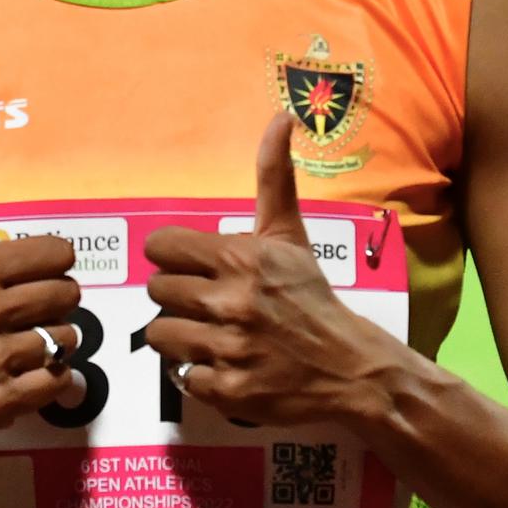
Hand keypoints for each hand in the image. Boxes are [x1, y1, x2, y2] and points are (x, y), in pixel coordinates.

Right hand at [0, 123, 83, 446]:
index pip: (59, 254)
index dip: (54, 266)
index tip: (36, 276)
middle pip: (68, 296)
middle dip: (57, 303)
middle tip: (35, 310)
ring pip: (67, 339)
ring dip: (55, 341)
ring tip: (30, 341)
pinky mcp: (1, 400)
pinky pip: (58, 381)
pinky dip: (53, 378)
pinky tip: (29, 371)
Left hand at [145, 114, 398, 432]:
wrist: (351, 365)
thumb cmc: (311, 295)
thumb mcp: (290, 234)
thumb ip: (274, 177)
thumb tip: (281, 117)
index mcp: (241, 257)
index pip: (161, 248)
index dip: (172, 258)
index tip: (192, 267)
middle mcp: (232, 300)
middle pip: (156, 291)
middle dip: (178, 297)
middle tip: (207, 303)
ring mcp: (229, 347)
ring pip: (160, 335)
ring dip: (182, 336)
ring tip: (212, 334)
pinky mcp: (228, 390)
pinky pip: (181, 376)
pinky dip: (198, 373)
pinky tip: (225, 363)